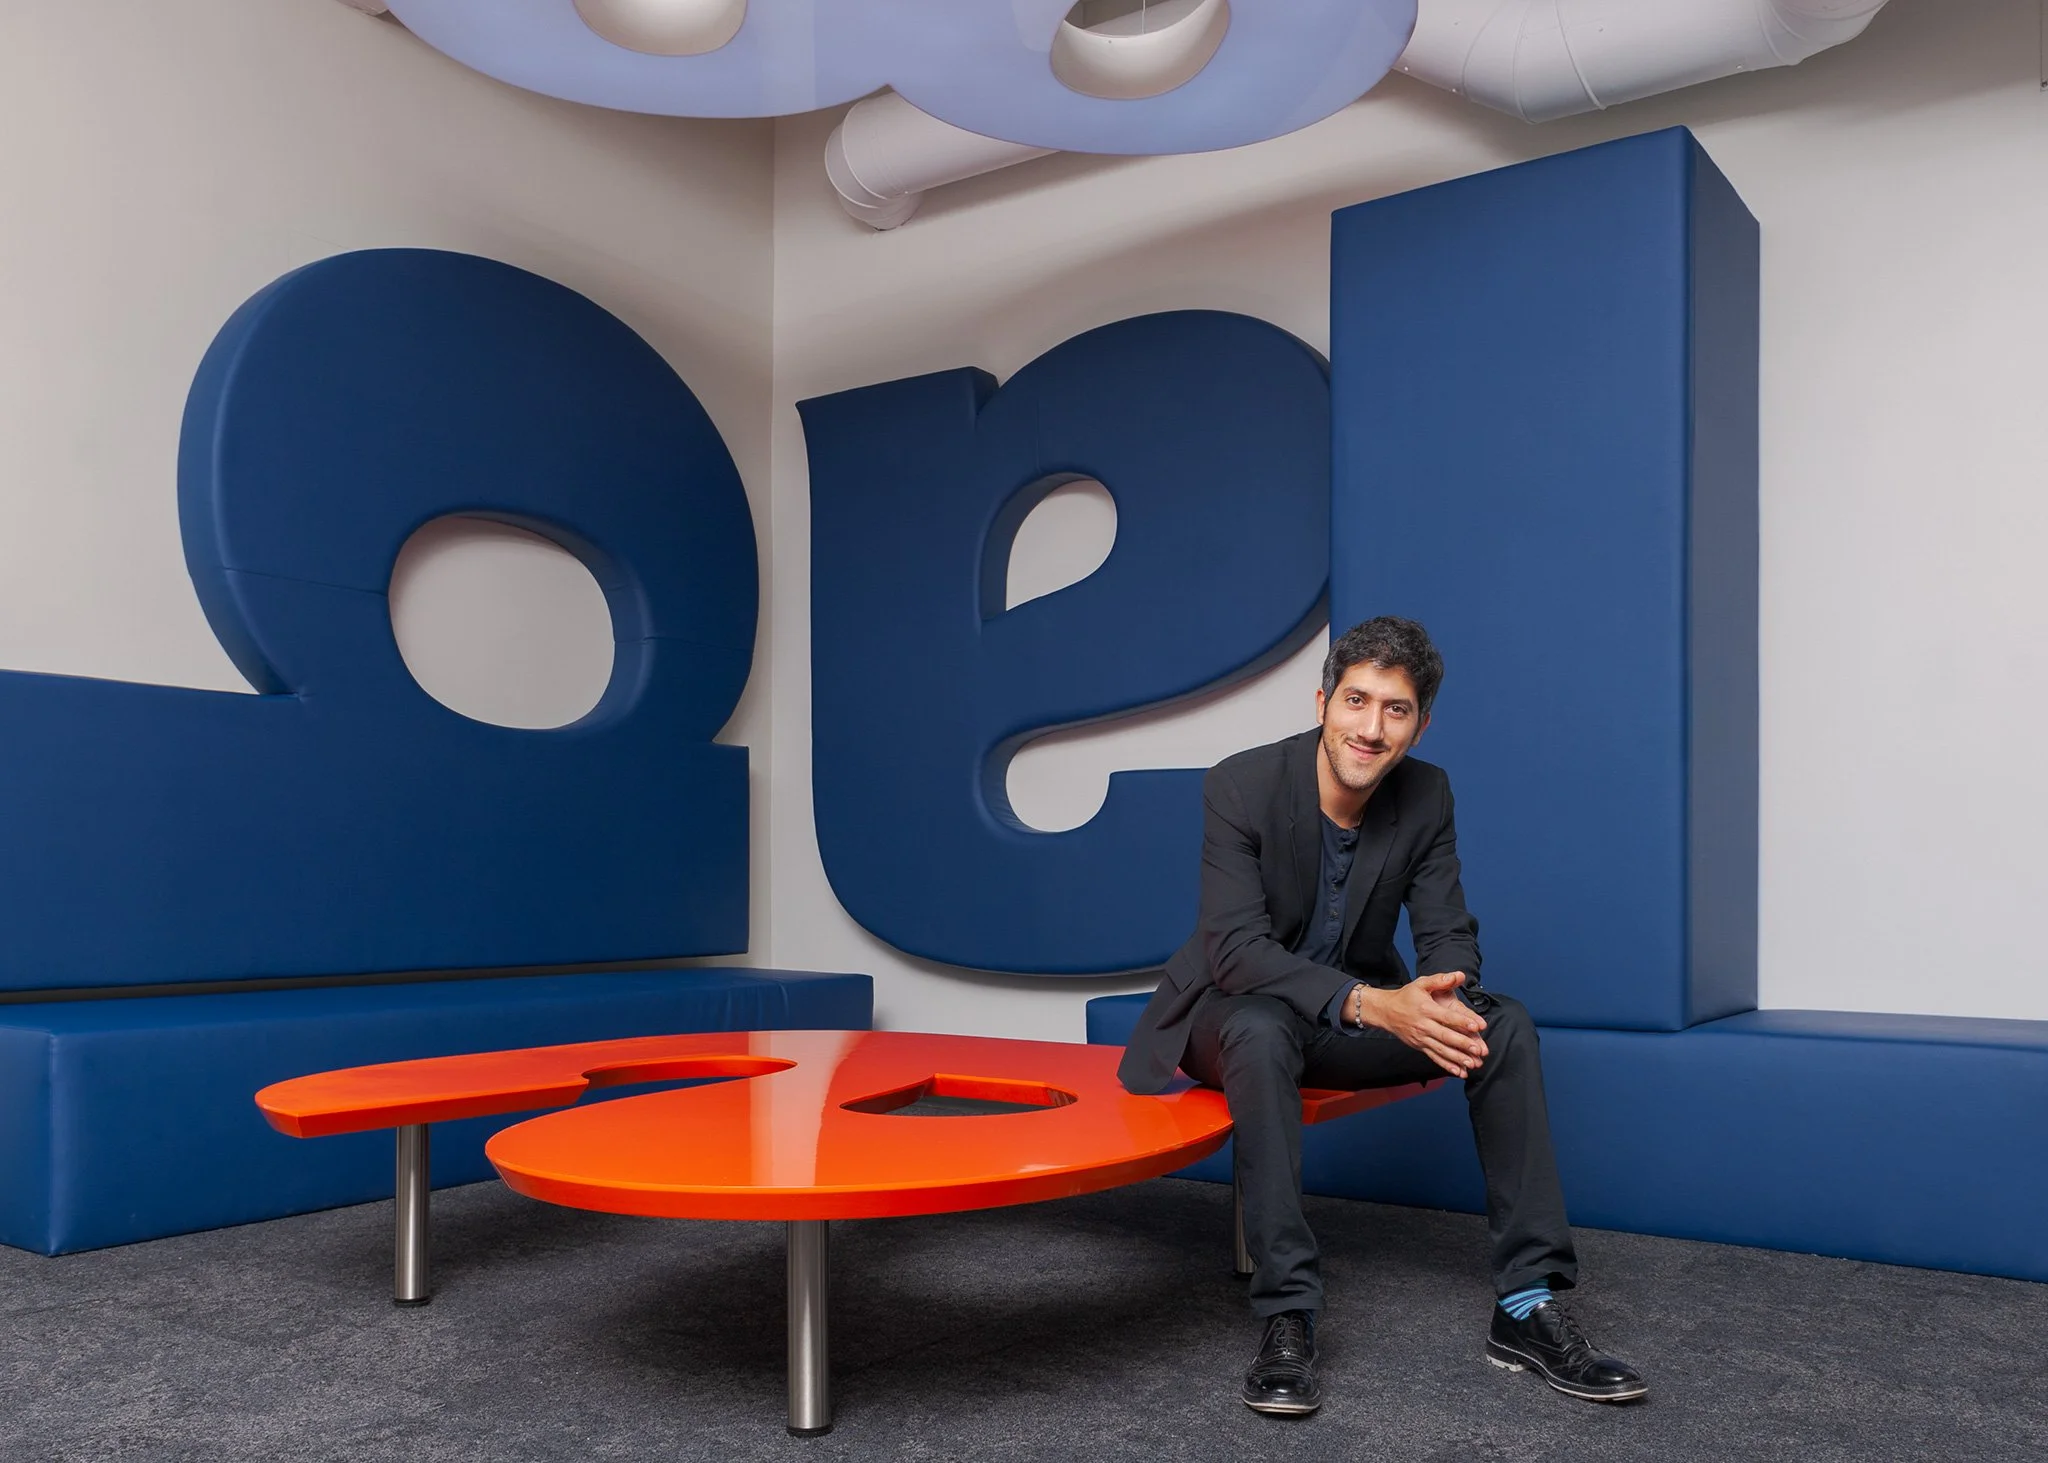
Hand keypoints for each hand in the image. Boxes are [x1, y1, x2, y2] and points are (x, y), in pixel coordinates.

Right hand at [1356, 972, 1487, 1077]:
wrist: (1385, 1011)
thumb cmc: (1406, 996)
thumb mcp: (1421, 984)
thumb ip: (1440, 980)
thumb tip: (1459, 975)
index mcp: (1426, 1009)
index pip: (1447, 1017)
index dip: (1463, 1021)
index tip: (1477, 1025)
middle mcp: (1423, 1025)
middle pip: (1445, 1036)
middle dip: (1463, 1044)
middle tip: (1478, 1050)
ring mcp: (1421, 1038)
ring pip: (1441, 1050)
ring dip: (1457, 1058)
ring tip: (1472, 1064)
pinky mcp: (1420, 1046)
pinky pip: (1434, 1057)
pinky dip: (1447, 1066)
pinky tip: (1459, 1072)